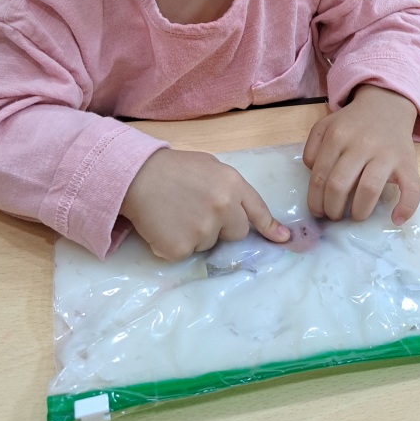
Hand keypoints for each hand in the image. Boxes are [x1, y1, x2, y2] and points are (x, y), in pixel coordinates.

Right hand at [120, 149, 289, 260]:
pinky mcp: (181, 248)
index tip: (284, 239)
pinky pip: (188, 253)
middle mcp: (223, 208)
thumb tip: (246, 214)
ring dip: (198, 234)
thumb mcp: (209, 167)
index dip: (271, 228)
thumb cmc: (173, 169)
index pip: (258, 211)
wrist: (135, 176)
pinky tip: (166, 225)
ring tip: (177, 212)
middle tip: (198, 210)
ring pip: (211, 244)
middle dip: (224, 226)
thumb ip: (231, 188)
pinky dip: (177, 244)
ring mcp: (203, 230)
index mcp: (232, 184)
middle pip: (238, 233)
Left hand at [303, 85, 419, 225]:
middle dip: (332, 209)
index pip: (320, 176)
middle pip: (339, 185)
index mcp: (337, 136)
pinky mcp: (408, 162)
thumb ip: (312, 148)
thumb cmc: (353, 123)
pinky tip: (395, 219)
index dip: (315, 200)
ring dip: (359, 211)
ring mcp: (386, 154)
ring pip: (368, 189)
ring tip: (355, 217)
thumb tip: (313, 174)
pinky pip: (410, 189)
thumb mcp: (325, 126)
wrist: (387, 105)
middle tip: (334, 216)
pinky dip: (405, 208)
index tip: (317, 211)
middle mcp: (360, 144)